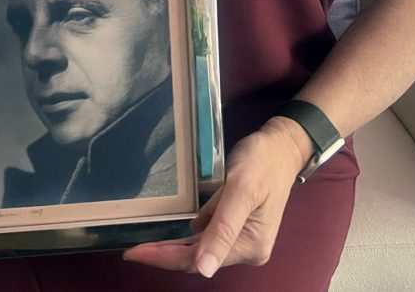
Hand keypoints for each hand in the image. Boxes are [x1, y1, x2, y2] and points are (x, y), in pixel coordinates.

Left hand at [122, 118, 310, 276]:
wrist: (282, 146)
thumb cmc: (262, 162)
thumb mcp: (241, 190)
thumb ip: (223, 228)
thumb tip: (205, 269)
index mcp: (250, 246)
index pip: (198, 260)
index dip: (165, 258)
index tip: (134, 253)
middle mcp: (248, 249)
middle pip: (198, 259)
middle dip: (165, 255)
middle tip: (132, 250)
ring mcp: (244, 240)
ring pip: (200, 251)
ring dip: (174, 249)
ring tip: (144, 244)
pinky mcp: (239, 228)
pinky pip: (208, 238)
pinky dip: (187, 239)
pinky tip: (170, 236)